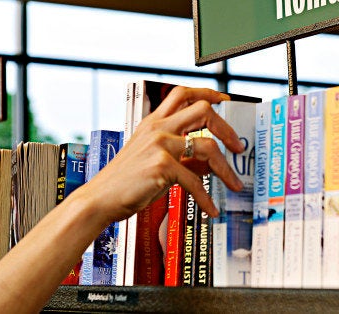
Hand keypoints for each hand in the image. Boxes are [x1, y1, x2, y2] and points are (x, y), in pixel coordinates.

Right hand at [78, 86, 244, 223]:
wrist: (99, 199)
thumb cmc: (125, 182)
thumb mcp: (155, 162)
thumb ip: (183, 158)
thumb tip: (210, 164)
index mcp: (153, 123)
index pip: (182, 95)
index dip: (206, 93)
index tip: (225, 99)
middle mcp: (158, 129)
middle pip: (202, 111)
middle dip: (226, 128)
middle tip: (238, 147)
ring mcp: (160, 145)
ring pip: (207, 147)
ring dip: (226, 169)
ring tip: (234, 184)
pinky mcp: (162, 166)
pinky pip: (195, 181)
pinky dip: (207, 198)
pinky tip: (212, 209)